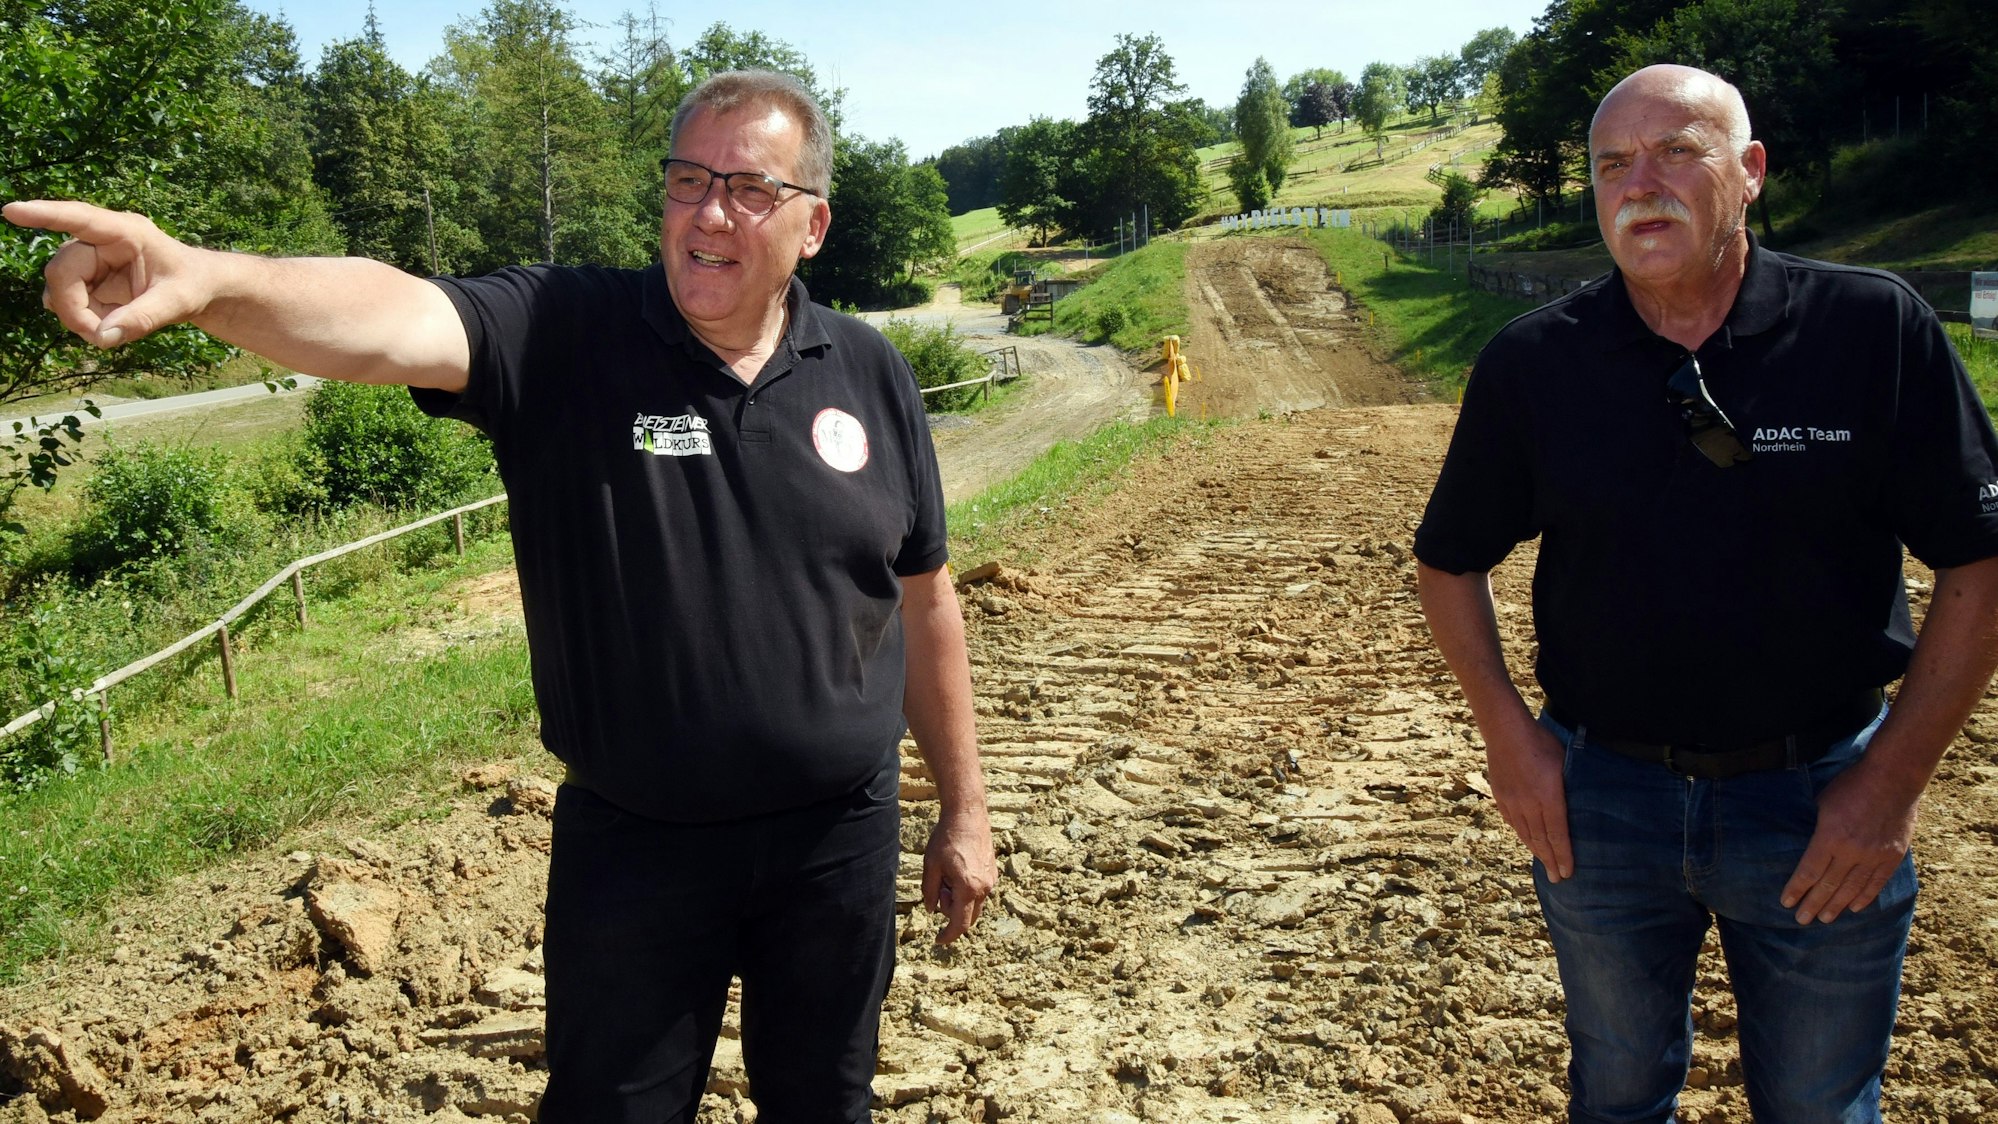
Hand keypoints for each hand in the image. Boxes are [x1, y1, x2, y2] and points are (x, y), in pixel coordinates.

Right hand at [2, 200, 204, 347]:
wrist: (198, 288)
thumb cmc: (192, 284)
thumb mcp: (177, 303)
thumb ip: (143, 319)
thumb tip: (102, 336)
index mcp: (126, 232)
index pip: (79, 218)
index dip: (45, 215)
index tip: (12, 211)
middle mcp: (101, 241)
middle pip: (62, 270)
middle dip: (72, 306)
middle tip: (97, 334)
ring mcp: (90, 261)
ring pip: (59, 288)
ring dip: (77, 314)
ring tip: (110, 329)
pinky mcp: (86, 280)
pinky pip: (67, 301)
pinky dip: (82, 319)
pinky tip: (106, 324)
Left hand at [921, 809, 995, 944]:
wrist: (968, 815)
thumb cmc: (946, 839)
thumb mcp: (931, 866)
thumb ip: (929, 892)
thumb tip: (931, 910)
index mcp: (968, 888)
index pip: (959, 924)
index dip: (948, 935)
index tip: (938, 941)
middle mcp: (984, 888)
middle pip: (968, 916)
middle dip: (951, 910)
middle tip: (939, 887)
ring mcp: (991, 880)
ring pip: (974, 903)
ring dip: (959, 899)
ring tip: (948, 875)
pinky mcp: (993, 872)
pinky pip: (979, 891)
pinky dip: (967, 889)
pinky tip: (957, 869)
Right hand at [1486, 717, 1573, 879]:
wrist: (1506, 731)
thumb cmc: (1541, 741)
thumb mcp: (1565, 761)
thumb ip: (1571, 785)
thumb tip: (1584, 801)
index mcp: (1549, 797)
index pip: (1558, 835)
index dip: (1564, 856)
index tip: (1568, 873)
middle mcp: (1529, 805)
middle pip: (1541, 840)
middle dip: (1551, 861)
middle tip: (1557, 879)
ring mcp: (1513, 802)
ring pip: (1526, 834)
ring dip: (1536, 851)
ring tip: (1545, 865)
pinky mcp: (1501, 796)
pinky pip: (1513, 822)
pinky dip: (1522, 835)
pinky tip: (1528, 841)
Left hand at [1780, 760, 1917, 924]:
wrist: (1893, 778)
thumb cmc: (1851, 785)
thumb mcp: (1822, 802)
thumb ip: (1816, 829)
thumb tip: (1805, 847)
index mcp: (1830, 836)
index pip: (1809, 871)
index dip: (1797, 889)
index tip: (1786, 903)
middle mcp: (1852, 851)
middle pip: (1829, 885)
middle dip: (1813, 904)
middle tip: (1802, 920)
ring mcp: (1875, 855)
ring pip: (1853, 889)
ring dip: (1837, 906)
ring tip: (1825, 919)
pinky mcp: (1893, 856)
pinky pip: (1877, 883)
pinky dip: (1865, 897)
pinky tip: (1854, 908)